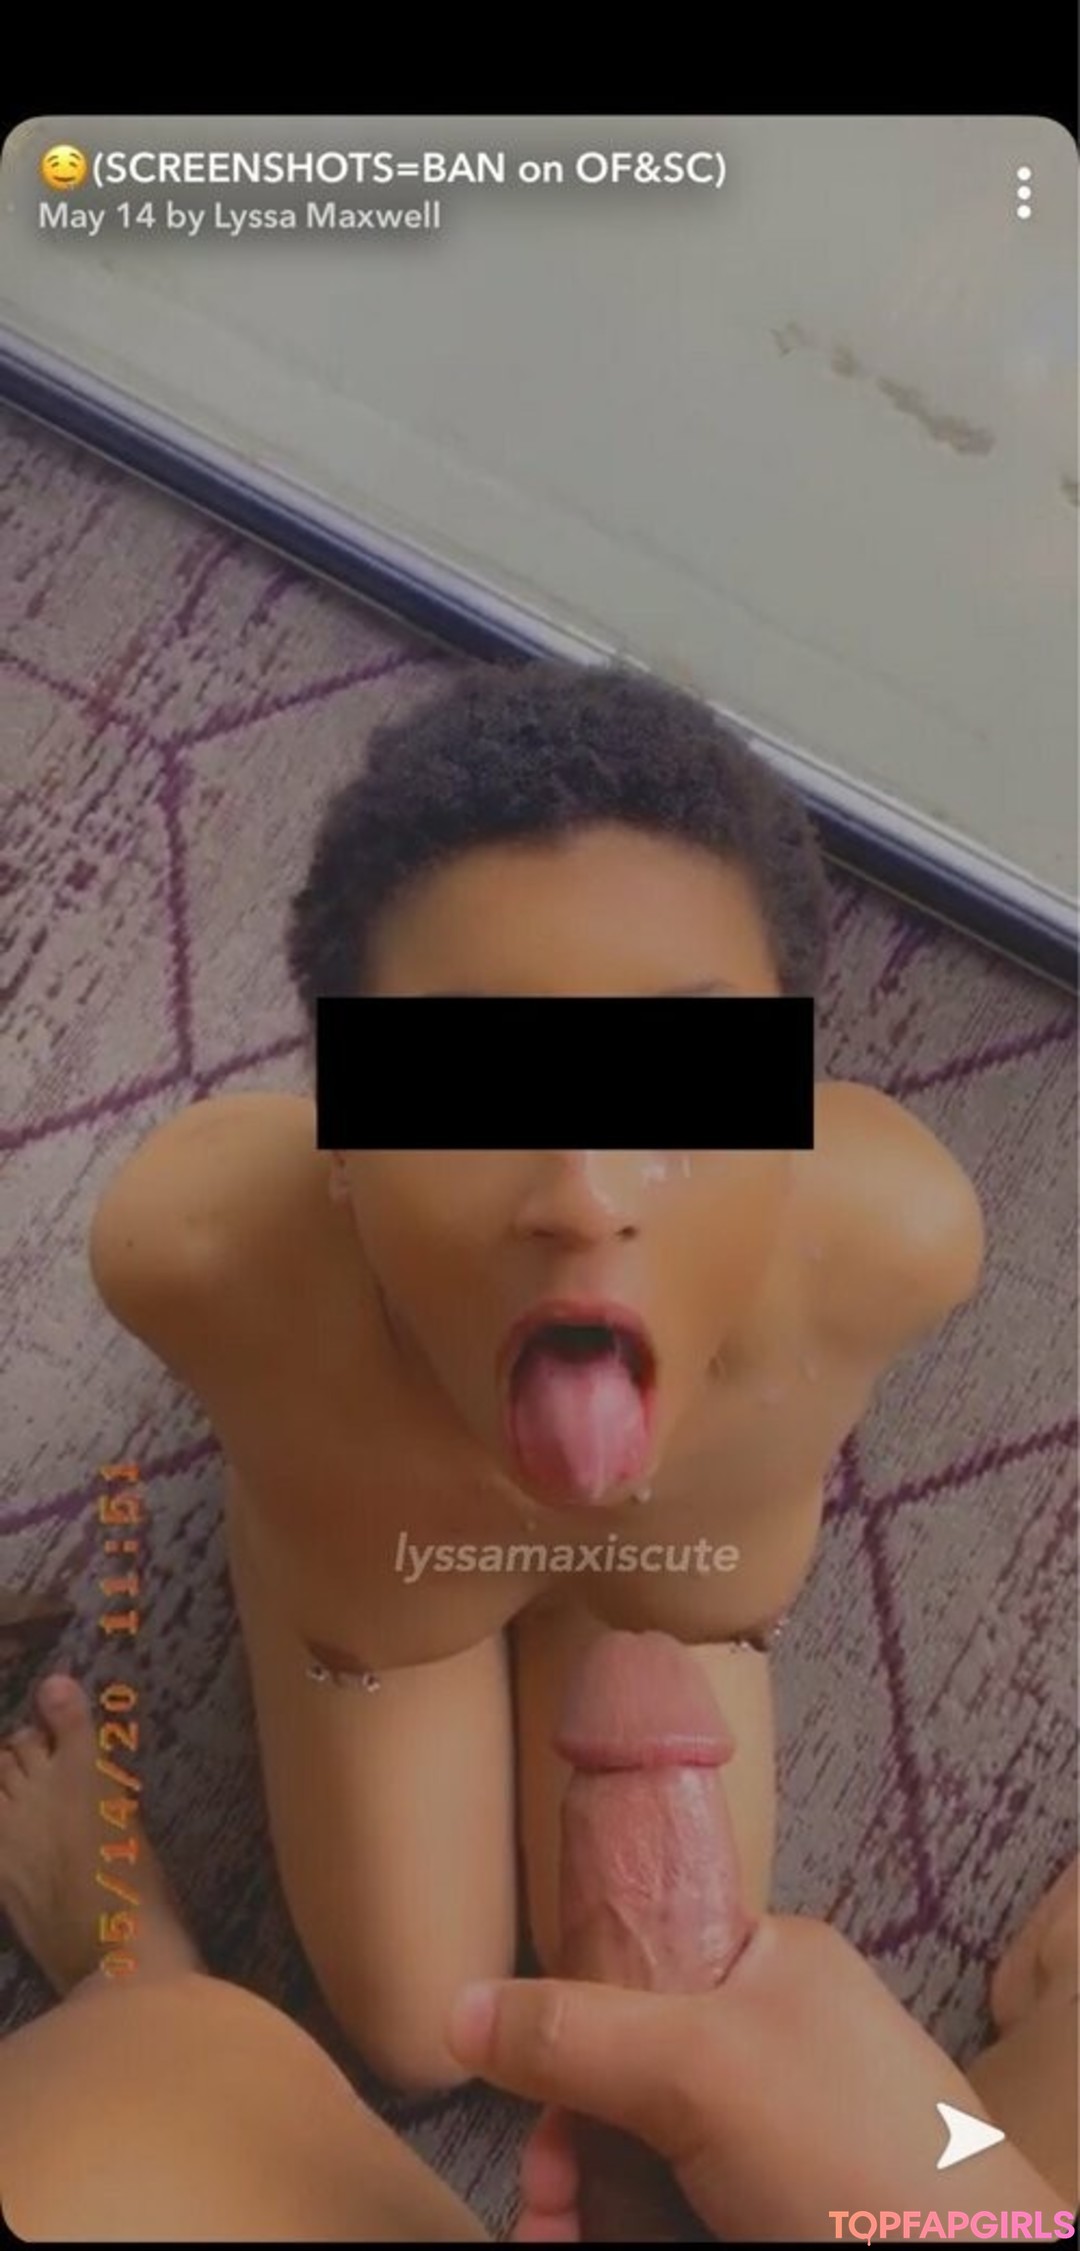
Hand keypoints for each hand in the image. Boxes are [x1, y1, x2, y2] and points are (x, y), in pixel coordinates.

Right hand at [448, 1915, 1062, 2242]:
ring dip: (576, 2200)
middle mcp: (775, 2039)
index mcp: (773, 1964)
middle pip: (625, 2072)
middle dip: (564, 2143)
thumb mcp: (696, 2065)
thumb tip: (457, 2006)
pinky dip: (620, 2228)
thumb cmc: (853, 2151)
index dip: (572, 2029)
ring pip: (641, 2152)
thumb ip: (572, 2031)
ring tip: (548, 2239)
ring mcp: (780, 2133)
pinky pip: (673, 2204)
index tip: (530, 2097)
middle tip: (541, 2200)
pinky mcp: (778, 2208)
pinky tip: (581, 2246)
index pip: (641, 1961)